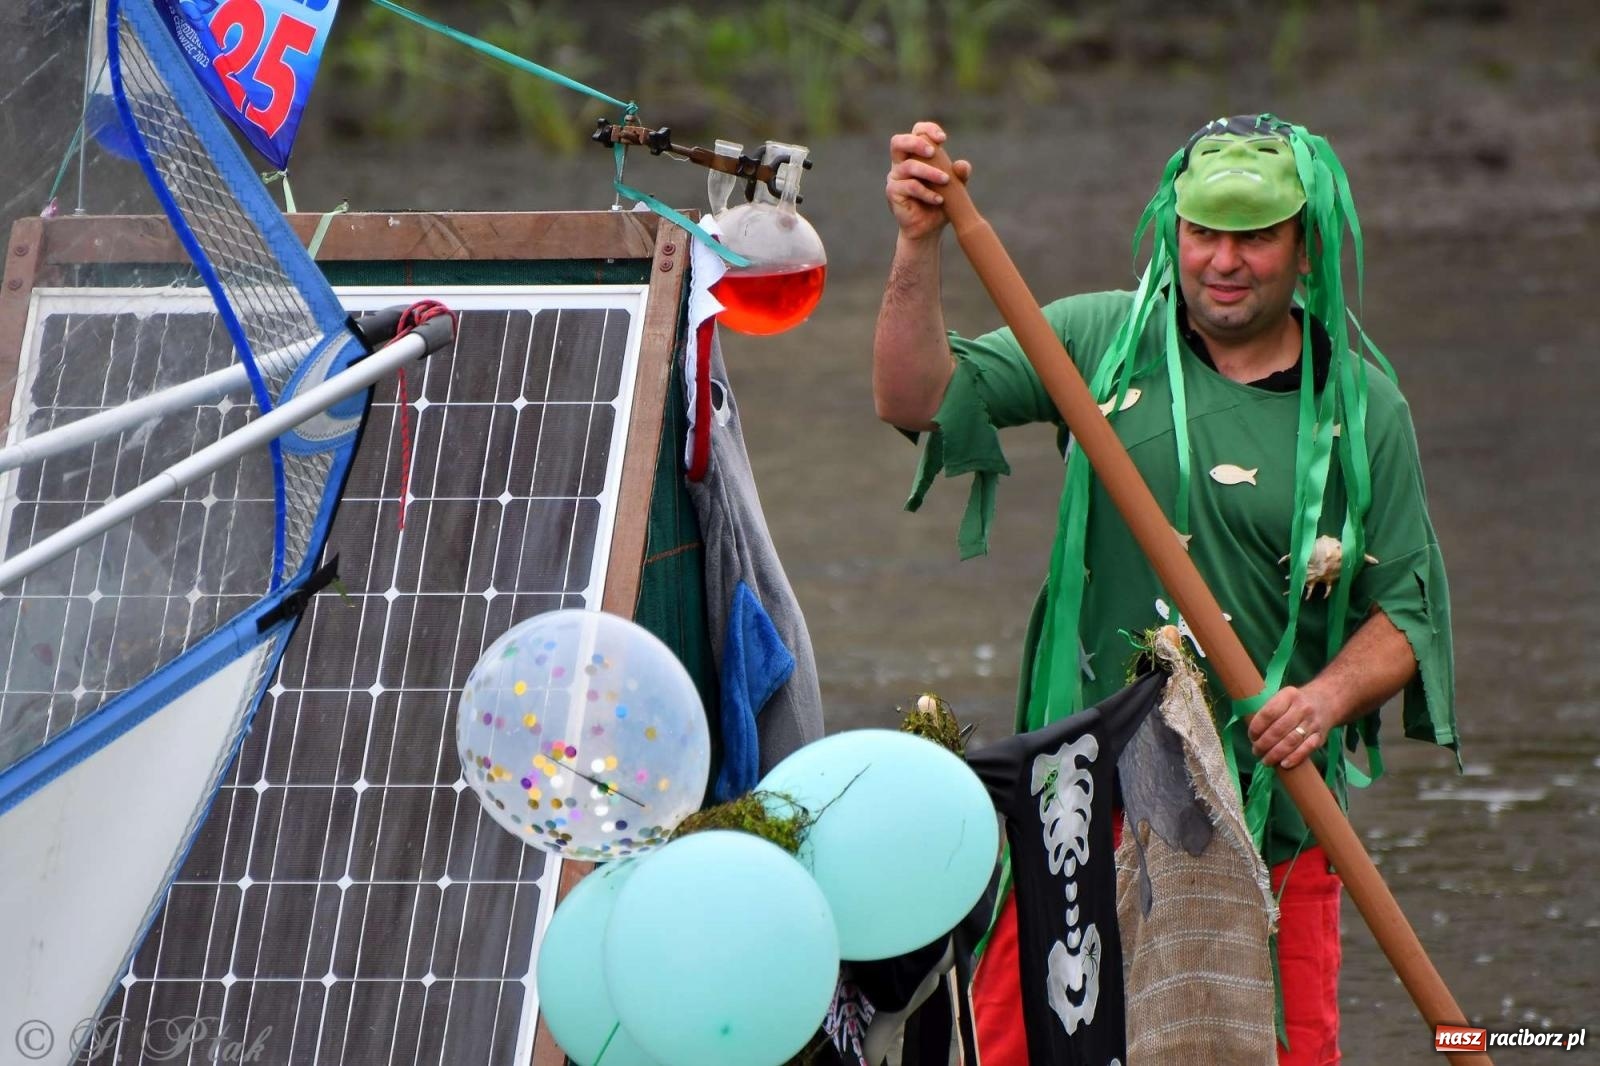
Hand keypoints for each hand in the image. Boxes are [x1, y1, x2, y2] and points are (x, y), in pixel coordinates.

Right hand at [885, 121, 971, 242]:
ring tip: (946, 180)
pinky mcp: (893, 193)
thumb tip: (961, 165)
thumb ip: (960, 174)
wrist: (929, 228)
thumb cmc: (940, 202)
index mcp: (914, 155)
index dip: (928, 130)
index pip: (916, 132)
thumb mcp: (955, 187)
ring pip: (908, 166)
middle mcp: (901, 163)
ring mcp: (895, 177)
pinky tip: (940, 200)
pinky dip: (926, 192)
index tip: (943, 139)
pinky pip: (909, 187)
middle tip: (933, 151)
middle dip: (916, 143)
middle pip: (898, 142)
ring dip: (929, 172)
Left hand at [1247, 684, 1333, 770]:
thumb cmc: (1296, 703)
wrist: (1327, 701)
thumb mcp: (1283, 697)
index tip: (1251, 737)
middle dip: (1264, 744)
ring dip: (1275, 754)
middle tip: (1256, 752)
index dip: (1256, 728)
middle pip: (1278, 730)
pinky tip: (1283, 764)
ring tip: (1265, 760)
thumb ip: (1270, 711)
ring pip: (1291, 741)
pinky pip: (1307, 749)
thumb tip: (1253, 734)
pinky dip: (1294, 758)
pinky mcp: (1320, 736)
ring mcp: (1313, 723)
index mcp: (1289, 695)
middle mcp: (1302, 708)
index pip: (1268, 713)